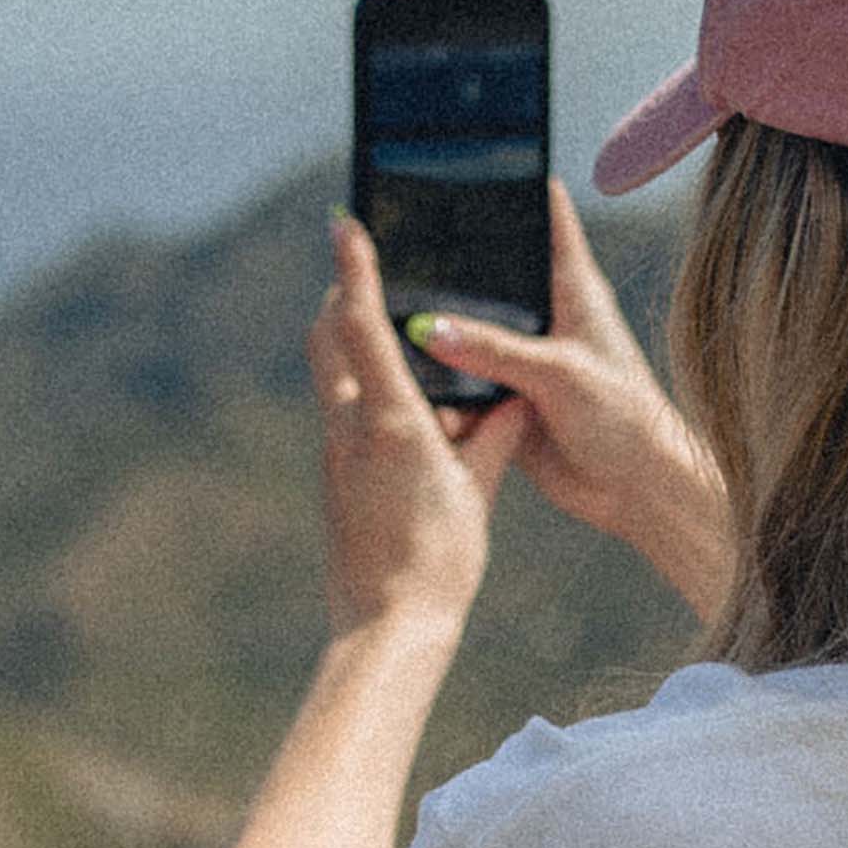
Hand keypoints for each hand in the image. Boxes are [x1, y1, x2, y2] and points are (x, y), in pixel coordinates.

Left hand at [307, 214, 529, 638]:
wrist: (388, 625)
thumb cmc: (440, 560)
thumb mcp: (479, 490)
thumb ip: (496, 436)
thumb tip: (517, 399)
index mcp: (390, 422)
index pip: (362, 324)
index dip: (356, 268)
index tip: (346, 222)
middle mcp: (350, 429)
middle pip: (329, 338)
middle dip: (344, 297)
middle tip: (369, 268)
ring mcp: (335, 454)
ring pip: (335, 376)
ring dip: (354, 344)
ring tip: (394, 333)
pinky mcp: (335, 480)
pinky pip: (346, 416)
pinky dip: (365, 394)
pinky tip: (402, 410)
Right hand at [402, 180, 733, 614]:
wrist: (636, 492)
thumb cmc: (624, 419)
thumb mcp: (560, 374)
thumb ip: (495, 349)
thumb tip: (430, 329)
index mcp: (573, 286)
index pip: (543, 212)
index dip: (511, 179)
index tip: (469, 147)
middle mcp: (546, 313)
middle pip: (490, 266)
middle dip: (449, 252)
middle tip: (391, 226)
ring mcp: (524, 354)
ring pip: (470, 323)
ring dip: (437, 317)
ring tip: (378, 290)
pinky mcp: (508, 396)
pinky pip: (462, 375)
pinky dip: (437, 371)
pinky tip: (395, 357)